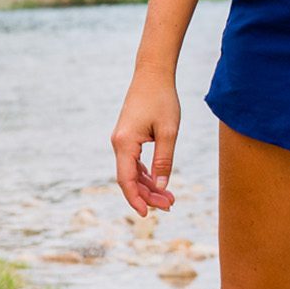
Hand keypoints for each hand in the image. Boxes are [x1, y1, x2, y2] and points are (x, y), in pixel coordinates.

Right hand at [112, 72, 180, 215]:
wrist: (152, 74)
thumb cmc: (162, 99)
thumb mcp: (168, 132)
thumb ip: (164, 160)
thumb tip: (161, 186)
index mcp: (125, 143)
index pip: (126, 180)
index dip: (136, 200)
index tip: (147, 215)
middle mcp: (118, 143)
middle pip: (129, 179)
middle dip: (148, 195)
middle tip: (170, 205)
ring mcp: (122, 140)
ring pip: (132, 172)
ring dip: (148, 186)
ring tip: (169, 198)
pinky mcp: (128, 137)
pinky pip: (133, 162)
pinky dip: (145, 174)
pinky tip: (159, 182)